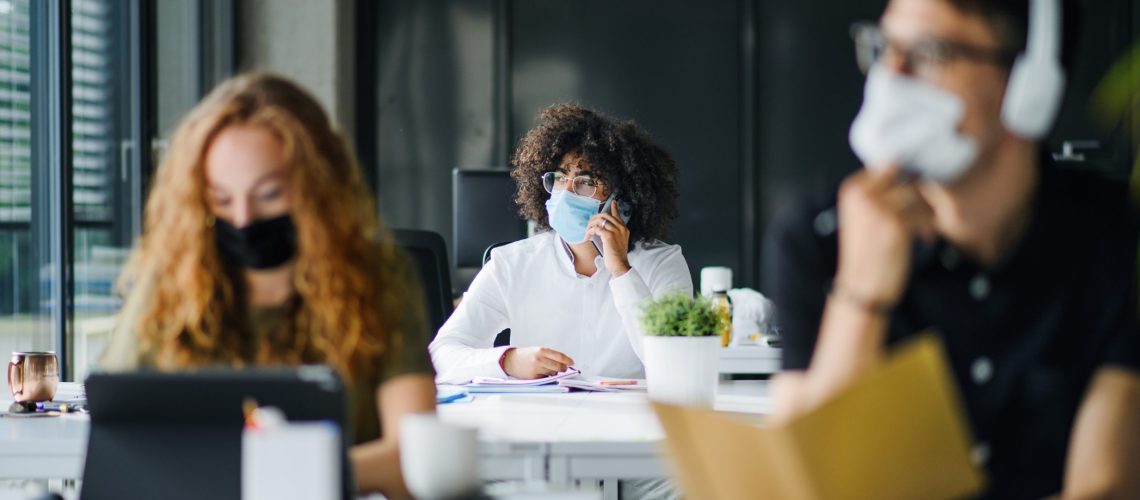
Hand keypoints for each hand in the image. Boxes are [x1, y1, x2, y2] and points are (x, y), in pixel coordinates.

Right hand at [501, 346, 575, 378]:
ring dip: (554, 372)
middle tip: (564, 368)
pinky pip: (546, 378)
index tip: (572, 362)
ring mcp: (536, 369)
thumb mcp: (538, 350)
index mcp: (541, 350)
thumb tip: (565, 363)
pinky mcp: (533, 377)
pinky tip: (541, 372)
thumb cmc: (526, 355)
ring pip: (553, 373)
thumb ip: (550, 355)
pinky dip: (546, 376)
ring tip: (548, 369)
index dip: (568, 360)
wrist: (511, 360)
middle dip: (564, 369)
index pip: (559, 356)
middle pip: (558, 366)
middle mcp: (539, 359)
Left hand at [586, 201, 630, 276]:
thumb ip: (614, 234)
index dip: (614, 208)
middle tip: (589, 226)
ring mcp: (615, 231)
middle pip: (605, 216)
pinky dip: (590, 232)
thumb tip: (603, 229)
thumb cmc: (617, 256)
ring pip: (600, 221)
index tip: (613, 202)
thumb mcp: (618, 243)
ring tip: (587, 233)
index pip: (618, 216)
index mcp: (624, 229)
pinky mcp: (609, 236)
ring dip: (590, 226)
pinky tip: (587, 237)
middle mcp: (621, 228)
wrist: (619, 265)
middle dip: (594, 219)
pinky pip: (596, 229)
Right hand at [834, 165, 935, 308]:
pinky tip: (923, 239)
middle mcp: (862, 196)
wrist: (862, 287)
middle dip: (918, 196)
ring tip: (921, 228)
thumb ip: (877, 193)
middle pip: (905, 179)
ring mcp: (879, 209)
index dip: (904, 178)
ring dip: (925, 212)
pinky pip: (922, 215)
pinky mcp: (896, 225)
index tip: (911, 194)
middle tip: (921, 214)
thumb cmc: (866, 254)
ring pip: (916, 196)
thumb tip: (910, 173)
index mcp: (852, 190)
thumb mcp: (862, 217)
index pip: (887, 166)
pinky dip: (927, 227)